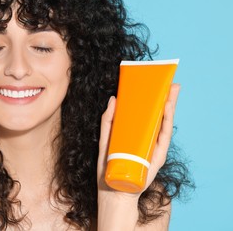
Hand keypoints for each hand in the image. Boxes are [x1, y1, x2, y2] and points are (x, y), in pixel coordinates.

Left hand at [97, 83, 180, 199]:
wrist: (113, 191)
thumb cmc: (109, 168)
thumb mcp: (105, 141)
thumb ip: (108, 121)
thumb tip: (114, 99)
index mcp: (136, 137)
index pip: (146, 116)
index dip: (152, 101)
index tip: (156, 84)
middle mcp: (147, 142)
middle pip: (159, 118)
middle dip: (166, 101)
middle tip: (172, 84)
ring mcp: (153, 150)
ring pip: (164, 126)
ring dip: (169, 109)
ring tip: (171, 93)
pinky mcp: (156, 158)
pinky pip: (163, 139)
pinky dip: (166, 124)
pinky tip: (167, 112)